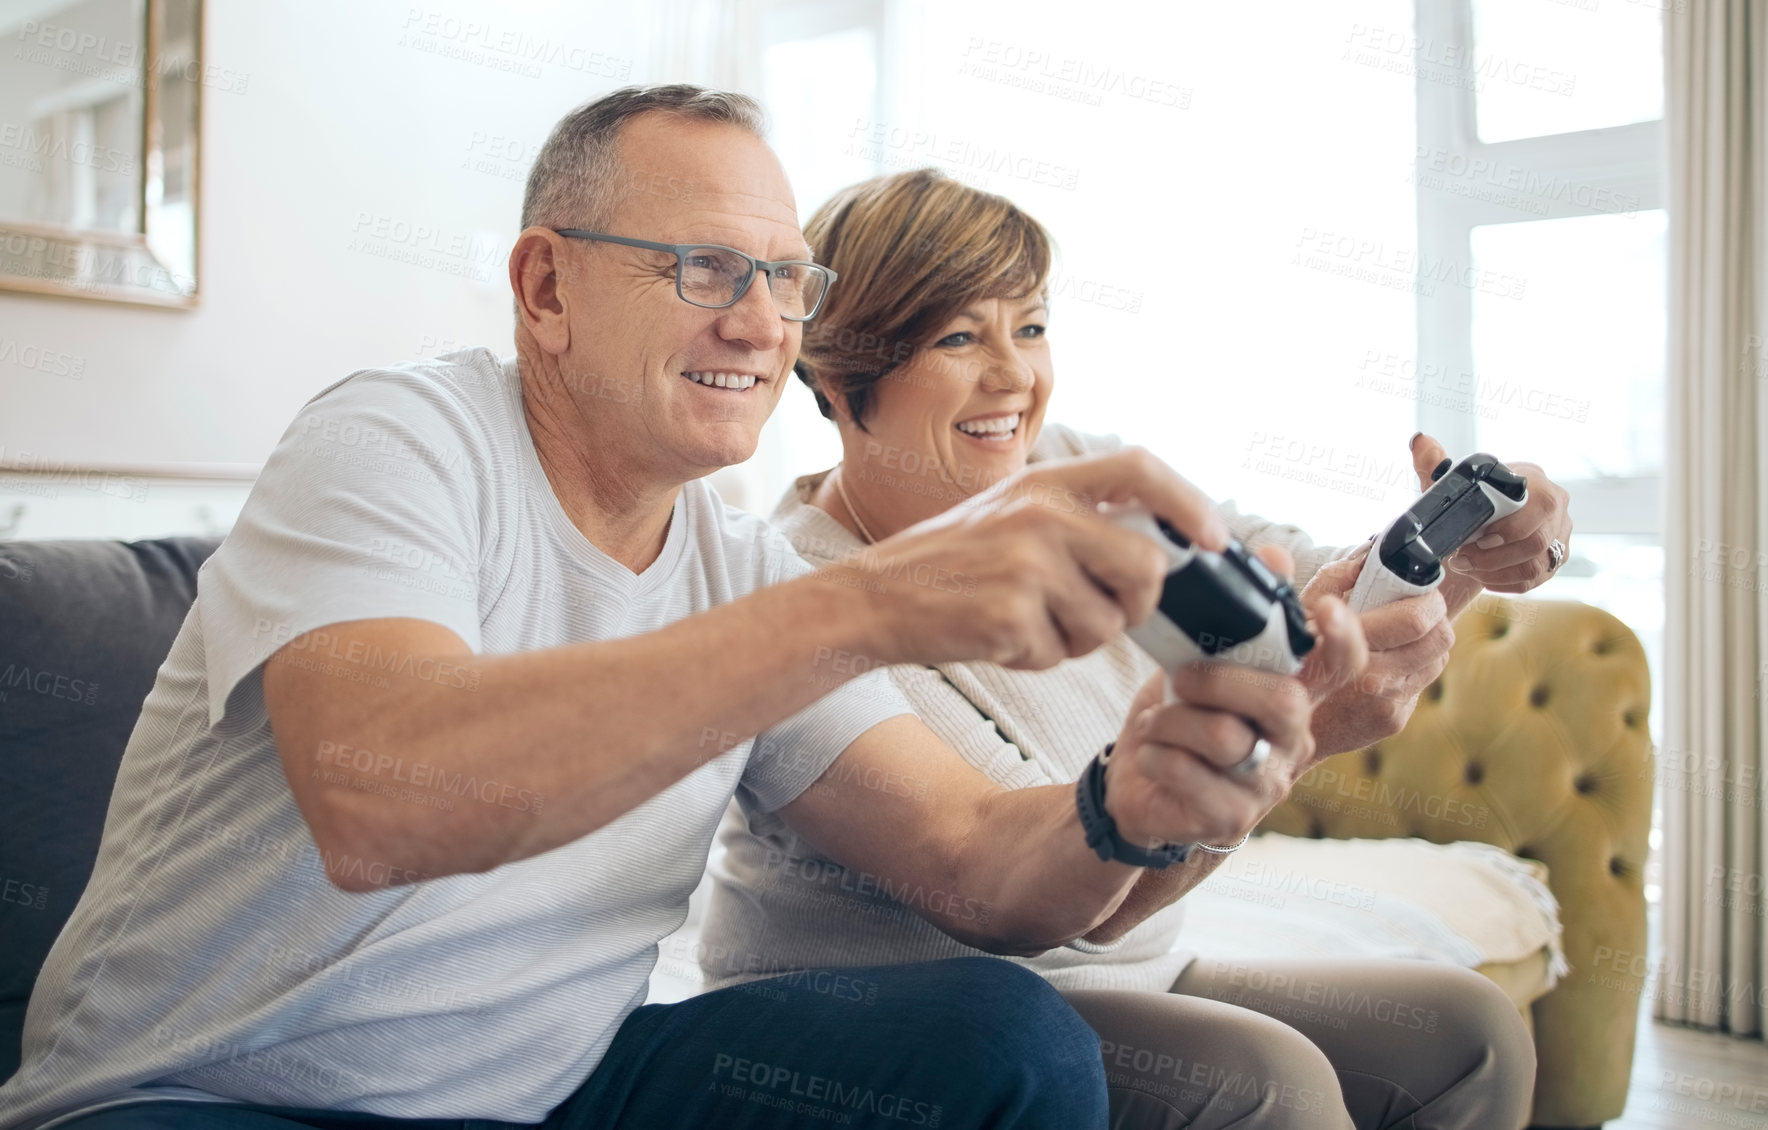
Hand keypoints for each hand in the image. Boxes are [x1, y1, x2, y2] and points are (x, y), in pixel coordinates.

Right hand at [838, 447, 1232, 670]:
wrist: (870, 599)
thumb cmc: (948, 564)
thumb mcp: (1008, 514)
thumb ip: (1076, 521)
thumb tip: (1161, 550)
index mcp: (1044, 481)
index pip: (1141, 468)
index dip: (1189, 502)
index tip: (1214, 539)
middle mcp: (1040, 514)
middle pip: (1146, 565)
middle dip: (1136, 603)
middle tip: (1099, 612)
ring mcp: (1026, 565)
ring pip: (1107, 622)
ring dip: (1078, 638)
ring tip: (1027, 622)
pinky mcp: (1010, 616)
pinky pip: (1060, 653)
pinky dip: (1037, 659)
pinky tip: (998, 639)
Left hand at [1099, 561, 1367, 848]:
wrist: (1133, 783)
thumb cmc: (1176, 717)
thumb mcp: (1197, 659)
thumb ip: (1234, 616)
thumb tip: (1274, 552)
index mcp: (1292, 697)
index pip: (1341, 668)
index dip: (1342, 639)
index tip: (1327, 608)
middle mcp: (1292, 741)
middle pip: (1283, 701)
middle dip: (1220, 679)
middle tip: (1179, 679)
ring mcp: (1266, 785)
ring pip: (1225, 737)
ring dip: (1172, 721)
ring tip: (1153, 723)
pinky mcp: (1231, 818)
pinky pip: (1191, 775)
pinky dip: (1157, 755)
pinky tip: (1150, 754)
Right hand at [1300, 548, 1453, 758]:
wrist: (1275, 732)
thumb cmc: (1283, 664)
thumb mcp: (1298, 612)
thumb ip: (1336, 579)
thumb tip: (1373, 558)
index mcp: (1351, 649)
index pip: (1417, 620)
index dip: (1426, 595)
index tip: (1416, 585)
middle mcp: (1375, 681)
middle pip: (1440, 637)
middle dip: (1433, 614)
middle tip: (1416, 602)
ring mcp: (1388, 705)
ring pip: (1438, 659)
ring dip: (1426, 639)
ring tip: (1401, 630)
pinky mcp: (1394, 720)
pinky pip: (1421, 681)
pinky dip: (1412, 664)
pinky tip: (1386, 658)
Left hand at [1410, 433, 1572, 599]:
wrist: (1482, 524)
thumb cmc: (1468, 500)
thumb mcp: (1449, 483)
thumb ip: (1433, 463)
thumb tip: (1421, 442)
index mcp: (1534, 480)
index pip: (1537, 504)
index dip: (1506, 528)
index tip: (1473, 539)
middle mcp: (1556, 505)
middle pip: (1535, 541)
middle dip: (1492, 557)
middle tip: (1461, 559)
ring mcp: (1559, 534)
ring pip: (1535, 566)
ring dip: (1495, 572)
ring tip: (1468, 567)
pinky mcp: (1555, 559)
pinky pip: (1535, 580)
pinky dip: (1505, 582)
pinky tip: (1483, 577)